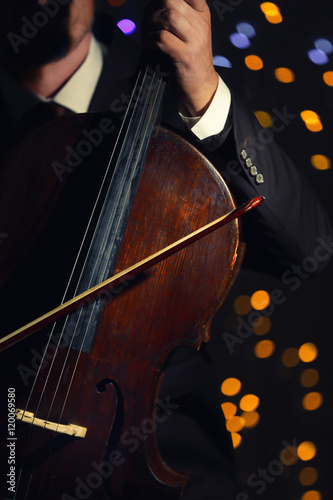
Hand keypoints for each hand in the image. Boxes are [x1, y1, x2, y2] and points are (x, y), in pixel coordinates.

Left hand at [141, 0, 217, 115]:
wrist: (201, 86)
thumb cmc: (191, 59)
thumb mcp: (191, 32)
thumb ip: (179, 16)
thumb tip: (154, 5)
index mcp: (202, 14)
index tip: (157, 5)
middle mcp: (200, 24)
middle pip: (171, 0)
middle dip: (152, 8)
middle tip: (147, 21)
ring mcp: (194, 40)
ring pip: (167, 16)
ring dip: (149, 24)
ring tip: (146, 34)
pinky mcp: (185, 55)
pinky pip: (161, 38)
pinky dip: (148, 40)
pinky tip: (147, 45)